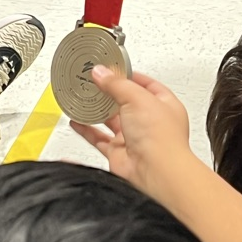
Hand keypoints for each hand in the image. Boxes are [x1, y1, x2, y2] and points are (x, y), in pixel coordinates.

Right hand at [71, 68, 191, 196]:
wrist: (155, 173)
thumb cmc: (161, 139)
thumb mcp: (137, 98)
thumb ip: (116, 83)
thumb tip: (101, 72)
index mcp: (164, 105)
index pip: (145, 84)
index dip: (128, 75)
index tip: (111, 69)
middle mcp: (150, 123)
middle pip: (126, 102)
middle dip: (109, 93)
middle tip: (93, 82)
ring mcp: (134, 139)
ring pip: (111, 121)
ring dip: (97, 111)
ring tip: (82, 98)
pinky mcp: (119, 153)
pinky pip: (99, 139)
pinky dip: (86, 131)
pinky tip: (77, 122)